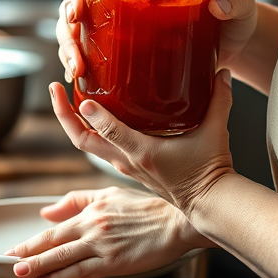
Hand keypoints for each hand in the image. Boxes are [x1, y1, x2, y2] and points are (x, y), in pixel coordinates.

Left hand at [3, 187, 211, 277]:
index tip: (14, 248)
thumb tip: (47, 211)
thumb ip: (77, 201)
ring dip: (39, 267)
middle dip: (28, 253)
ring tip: (21, 273)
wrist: (175, 222)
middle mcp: (94, 226)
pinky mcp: (114, 262)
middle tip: (8, 262)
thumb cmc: (145, 208)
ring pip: (63, 258)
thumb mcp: (109, 194)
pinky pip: (83, 272)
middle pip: (54, 242)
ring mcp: (103, 245)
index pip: (56, 227)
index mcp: (93, 209)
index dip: (33, 240)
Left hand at [49, 69, 235, 220]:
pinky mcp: (129, 168)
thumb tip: (223, 72)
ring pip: (87, 147)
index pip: (113, 134)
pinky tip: (86, 118)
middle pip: (84, 142)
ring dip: (71, 124)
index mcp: (146, 153)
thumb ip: (219, 100)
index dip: (96, 117)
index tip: (81, 99)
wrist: (208, 205)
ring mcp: (126, 166)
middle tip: (55, 88)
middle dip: (65, 115)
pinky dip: (87, 133)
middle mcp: (129, 161)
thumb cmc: (210, 171)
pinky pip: (99, 150)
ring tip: (62, 98)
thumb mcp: (216, 133)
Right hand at [55, 0, 258, 84]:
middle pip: (75, 10)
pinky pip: (94, 63)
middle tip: (76, 56)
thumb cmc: (236, 18)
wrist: (238, 47)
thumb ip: (235, 1)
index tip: (75, 11)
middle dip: (66, 32)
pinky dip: (81, 71)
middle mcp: (125, 4)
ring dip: (68, 53)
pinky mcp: (128, 60)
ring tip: (78, 72)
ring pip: (77, 37)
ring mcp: (123, 32)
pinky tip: (81, 85)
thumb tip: (218, 4)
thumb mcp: (239, 6)